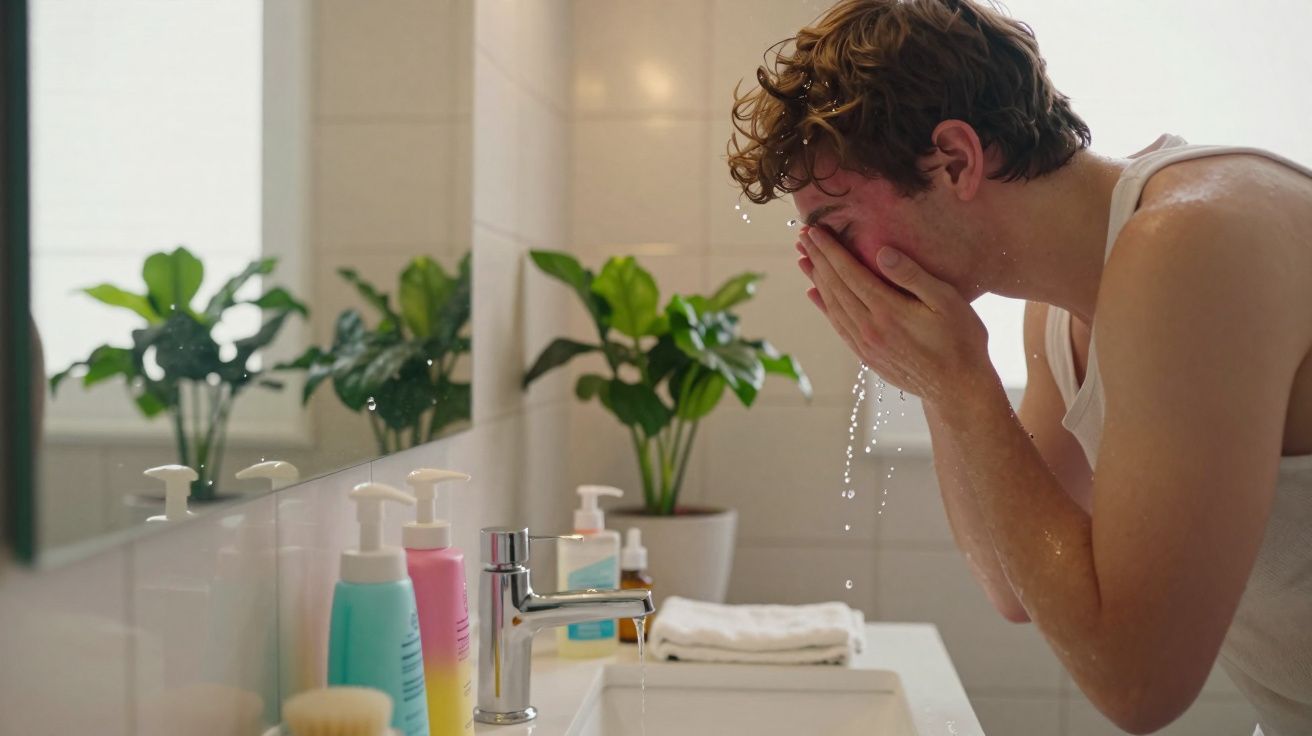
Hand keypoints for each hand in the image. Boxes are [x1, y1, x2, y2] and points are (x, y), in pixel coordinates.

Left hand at [797, 225, 993, 403]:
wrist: (959, 390)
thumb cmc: (961, 340)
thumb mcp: (946, 301)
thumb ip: (912, 276)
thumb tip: (881, 252)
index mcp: (887, 311)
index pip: (850, 273)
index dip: (831, 251)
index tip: (815, 231)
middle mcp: (869, 329)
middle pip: (835, 287)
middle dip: (818, 259)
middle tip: (802, 237)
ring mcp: (866, 345)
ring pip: (833, 306)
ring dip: (816, 280)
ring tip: (803, 260)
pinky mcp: (867, 357)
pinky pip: (838, 326)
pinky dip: (824, 306)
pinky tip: (814, 294)